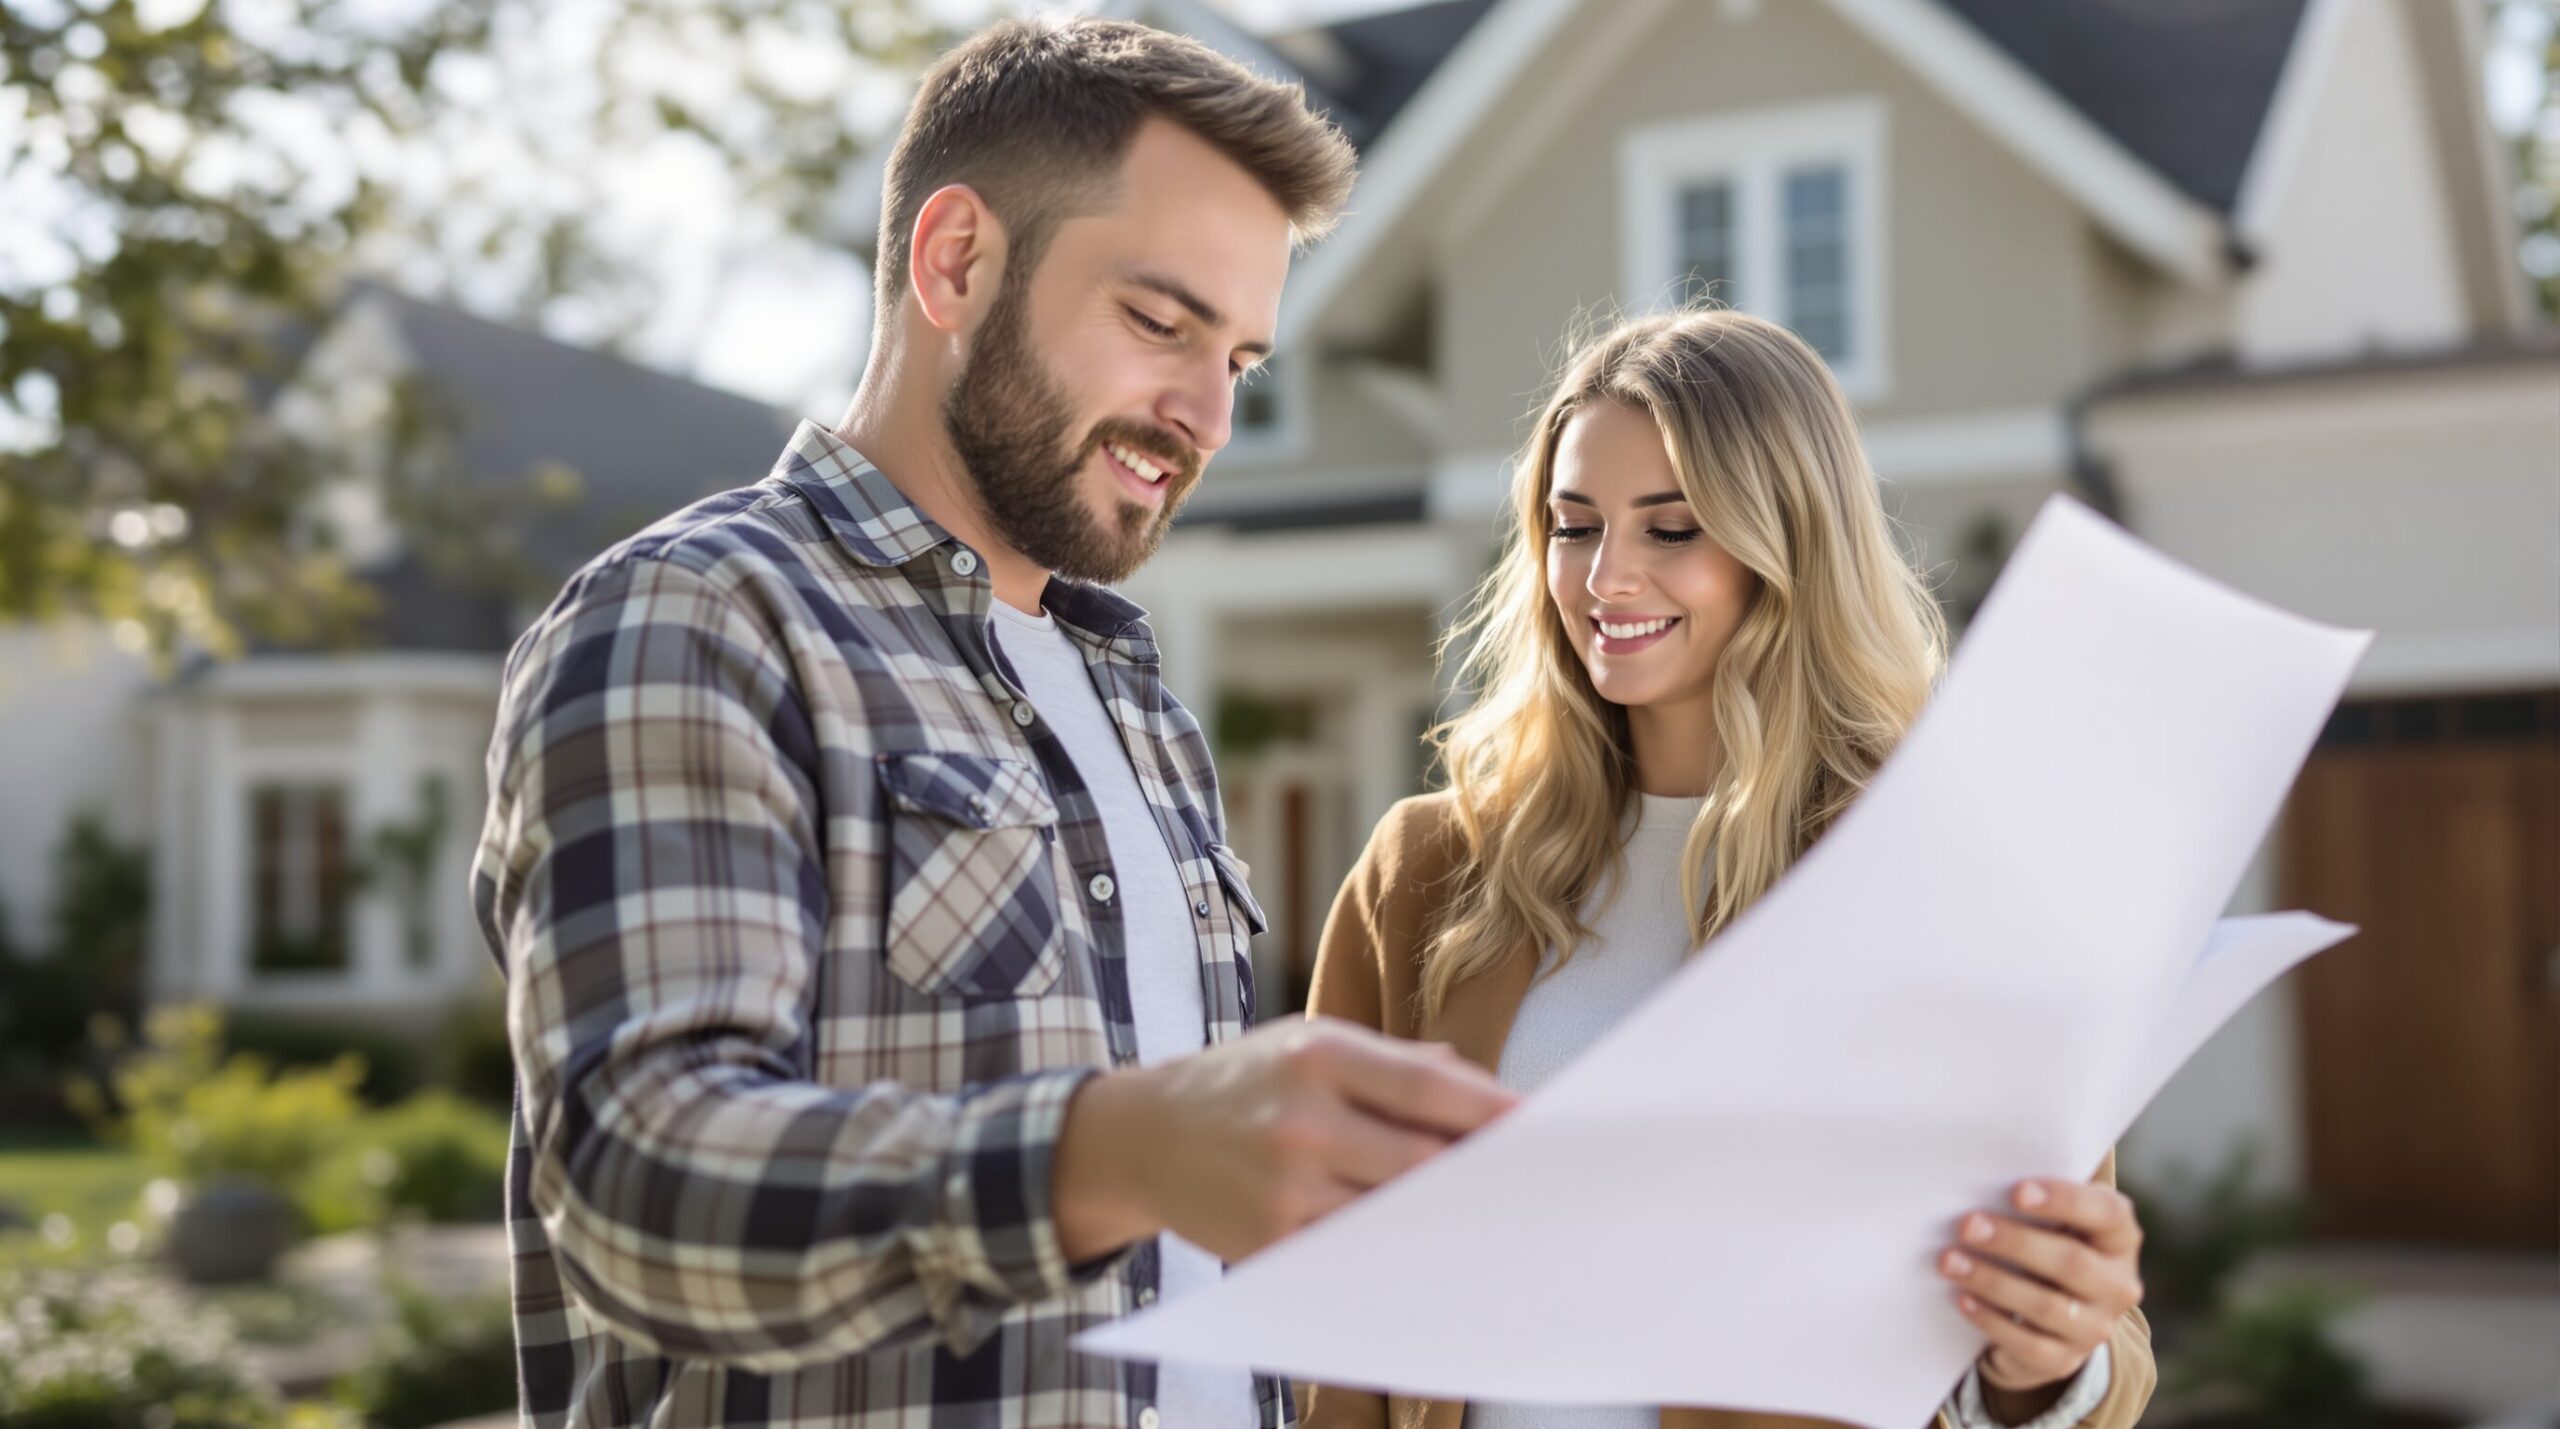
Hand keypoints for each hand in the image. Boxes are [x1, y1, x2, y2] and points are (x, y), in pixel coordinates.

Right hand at [1053, 1017, 1519, 1262]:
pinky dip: (1393, 1251)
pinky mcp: (1268, 1242)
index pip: (1428, 1088)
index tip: (1546, 1129)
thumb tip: (1480, 1089)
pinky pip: (1352, 1254)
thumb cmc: (1244, 1081)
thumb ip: (1394, 1063)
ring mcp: (1283, 1188)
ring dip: (1445, 1221)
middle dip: (1482, 1176)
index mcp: (1318, 1056)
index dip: (1495, 1112)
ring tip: (1494, 1221)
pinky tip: (1428, 1250)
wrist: (1141, 1135)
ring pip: (1392, 1216)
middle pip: (1421, 1162)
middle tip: (1536, 1188)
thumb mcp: (1309, 1042)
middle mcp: (1301, 1121)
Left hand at [1939, 1178, 2144, 1401]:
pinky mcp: (2066, 1359)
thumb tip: (1978, 1178)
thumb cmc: (2047, 1243)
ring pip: (2046, 1305)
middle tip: (1967, 1225)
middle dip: (2015, 1242)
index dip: (2065, 1200)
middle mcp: (2118, 1284)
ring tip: (1949, 1261)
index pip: (2108, 1213)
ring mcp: (2095, 1326)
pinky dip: (1992, 1320)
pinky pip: (2028, 1344)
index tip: (2017, 1191)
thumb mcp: (2054, 1220)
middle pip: (2072, 1262)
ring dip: (1992, 1281)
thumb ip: (2035, 1199)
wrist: (2054, 1316)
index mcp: (2120, 1238)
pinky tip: (1963, 1299)